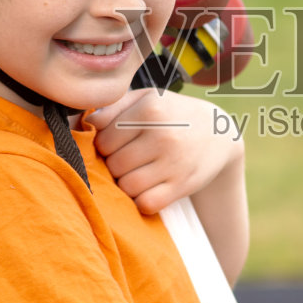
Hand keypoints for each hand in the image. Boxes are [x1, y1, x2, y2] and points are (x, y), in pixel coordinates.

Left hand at [90, 88, 242, 215]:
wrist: (218, 134)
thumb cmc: (172, 114)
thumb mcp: (147, 98)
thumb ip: (113, 107)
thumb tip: (84, 124)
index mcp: (150, 110)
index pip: (104, 139)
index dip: (105, 145)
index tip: (117, 144)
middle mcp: (162, 135)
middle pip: (113, 164)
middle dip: (115, 165)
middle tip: (128, 159)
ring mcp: (174, 163)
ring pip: (127, 186)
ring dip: (126, 184)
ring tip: (137, 173)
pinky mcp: (183, 185)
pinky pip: (147, 204)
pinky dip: (142, 201)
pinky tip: (148, 188)